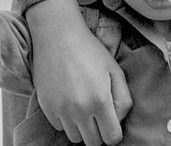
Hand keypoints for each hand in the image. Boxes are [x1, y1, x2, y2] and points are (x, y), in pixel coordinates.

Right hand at [26, 0, 132, 144]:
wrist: (58, 35)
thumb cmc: (89, 50)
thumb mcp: (114, 69)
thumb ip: (123, 98)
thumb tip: (119, 120)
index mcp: (100, 100)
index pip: (111, 138)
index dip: (113, 132)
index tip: (111, 120)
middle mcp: (80, 110)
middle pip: (93, 142)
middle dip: (98, 130)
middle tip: (98, 111)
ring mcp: (61, 111)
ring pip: (75, 137)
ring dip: (81, 126)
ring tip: (83, 103)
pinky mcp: (47, 109)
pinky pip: (60, 127)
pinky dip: (66, 119)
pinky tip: (69, 99)